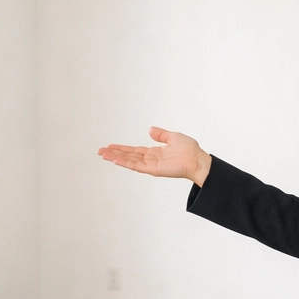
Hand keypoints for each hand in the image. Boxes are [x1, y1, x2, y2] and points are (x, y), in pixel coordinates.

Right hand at [98, 127, 212, 185]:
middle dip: (114, 153)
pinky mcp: (153, 169)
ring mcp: (150, 165)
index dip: (121, 148)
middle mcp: (150, 159)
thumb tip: (150, 130)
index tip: (110, 146)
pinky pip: (136, 166)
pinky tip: (116, 160)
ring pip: (129, 161)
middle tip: (100, 151)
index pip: (134, 150)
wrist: (198, 160)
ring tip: (103, 155)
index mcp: (154, 152)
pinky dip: (125, 163)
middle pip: (127, 156)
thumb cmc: (190, 151)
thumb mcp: (173, 137)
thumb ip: (161, 134)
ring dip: (115, 158)